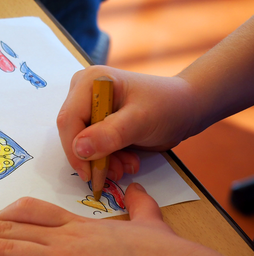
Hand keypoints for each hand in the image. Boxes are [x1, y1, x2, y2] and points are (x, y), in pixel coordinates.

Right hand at [56, 66, 196, 181]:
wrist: (187, 107)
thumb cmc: (168, 106)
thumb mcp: (141, 120)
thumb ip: (109, 134)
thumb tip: (79, 149)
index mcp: (90, 82)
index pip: (69, 119)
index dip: (74, 149)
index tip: (89, 174)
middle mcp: (83, 92)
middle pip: (72, 132)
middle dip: (92, 156)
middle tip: (115, 173)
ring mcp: (90, 106)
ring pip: (81, 143)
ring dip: (102, 161)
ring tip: (128, 166)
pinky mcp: (97, 121)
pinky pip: (92, 146)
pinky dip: (108, 158)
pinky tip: (127, 160)